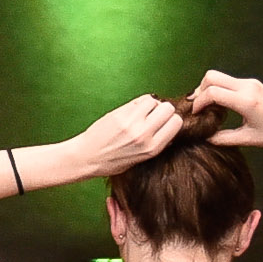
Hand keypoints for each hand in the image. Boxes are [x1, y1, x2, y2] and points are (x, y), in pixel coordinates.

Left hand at [60, 93, 187, 181]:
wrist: (86, 158)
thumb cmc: (111, 161)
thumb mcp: (141, 159)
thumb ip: (157, 144)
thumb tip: (169, 129)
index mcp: (152, 148)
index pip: (176, 122)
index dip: (171, 119)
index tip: (163, 121)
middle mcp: (144, 135)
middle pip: (168, 108)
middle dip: (163, 109)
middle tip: (152, 115)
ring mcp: (131, 123)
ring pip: (154, 101)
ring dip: (150, 104)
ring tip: (141, 113)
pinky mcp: (119, 114)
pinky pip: (138, 100)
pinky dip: (138, 103)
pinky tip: (131, 111)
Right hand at [180, 70, 262, 148]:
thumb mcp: (249, 139)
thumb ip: (224, 138)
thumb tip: (204, 138)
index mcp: (247, 102)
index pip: (212, 92)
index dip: (199, 103)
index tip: (195, 115)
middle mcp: (248, 87)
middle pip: (211, 77)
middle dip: (200, 90)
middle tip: (198, 107)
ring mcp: (251, 83)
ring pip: (218, 77)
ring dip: (208, 89)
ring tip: (208, 107)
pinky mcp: (253, 84)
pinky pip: (228, 81)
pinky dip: (219, 89)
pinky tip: (220, 105)